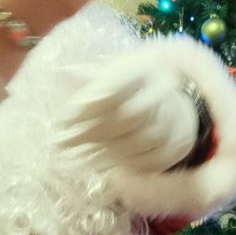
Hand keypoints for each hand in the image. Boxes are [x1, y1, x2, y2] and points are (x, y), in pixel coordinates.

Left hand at [55, 54, 200, 173]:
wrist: (170, 103)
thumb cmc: (129, 87)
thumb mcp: (109, 74)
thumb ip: (85, 77)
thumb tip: (59, 73)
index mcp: (146, 69)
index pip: (117, 87)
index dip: (89, 104)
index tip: (63, 118)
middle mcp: (166, 92)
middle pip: (129, 116)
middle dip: (92, 132)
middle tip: (62, 143)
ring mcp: (176, 120)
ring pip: (141, 140)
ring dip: (105, 152)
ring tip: (76, 157)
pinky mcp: (176, 146)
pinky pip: (151, 160)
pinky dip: (124, 165)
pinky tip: (100, 165)